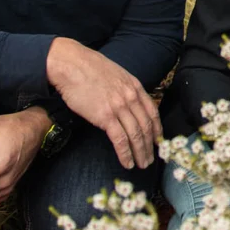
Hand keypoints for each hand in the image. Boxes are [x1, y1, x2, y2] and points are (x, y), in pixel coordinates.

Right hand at [46, 38, 161, 169]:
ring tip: (142, 165)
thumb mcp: (116, 75)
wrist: (71, 65)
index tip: (158, 141)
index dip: (157, 129)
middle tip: (151, 159)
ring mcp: (119, 107)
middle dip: (151, 146)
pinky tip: (127, 163)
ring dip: (141, 153)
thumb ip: (126, 89)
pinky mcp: (105, 117)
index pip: (153, 112)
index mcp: (135, 86)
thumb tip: (128, 104)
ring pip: (136, 135)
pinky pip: (120, 139)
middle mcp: (131, 97)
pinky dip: (125, 154)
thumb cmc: (89, 69)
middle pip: (146, 126)